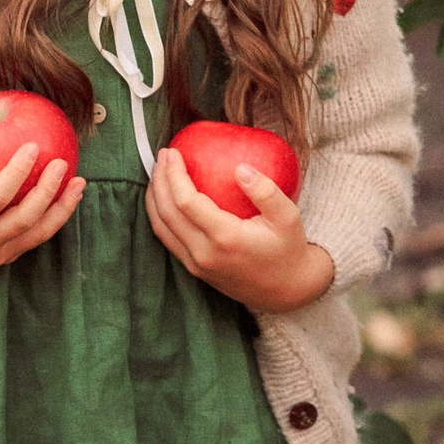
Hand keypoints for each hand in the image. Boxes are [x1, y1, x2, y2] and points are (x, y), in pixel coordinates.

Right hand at [0, 120, 84, 266]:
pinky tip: (68, 194)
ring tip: (80, 182)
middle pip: (25, 220)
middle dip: (48, 192)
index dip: (18, 172)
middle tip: (62, 163)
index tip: (34, 146)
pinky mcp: (5, 256)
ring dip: (62, 208)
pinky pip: (35, 236)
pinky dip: (54, 217)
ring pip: (38, 234)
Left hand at [146, 148, 335, 311]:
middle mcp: (205, 253)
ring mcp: (196, 264)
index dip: (174, 175)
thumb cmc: (289, 249)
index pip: (186, 202)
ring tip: (158, 172)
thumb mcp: (288, 217)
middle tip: (163, 155)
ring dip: (154, 197)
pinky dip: (160, 214)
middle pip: (167, 212)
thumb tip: (240, 168)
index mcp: (225, 238)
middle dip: (159, 180)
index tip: (173, 152)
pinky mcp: (194, 269)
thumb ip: (266, 192)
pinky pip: (168, 238)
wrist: (286, 291)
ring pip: (161, 227)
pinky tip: (164, 196)